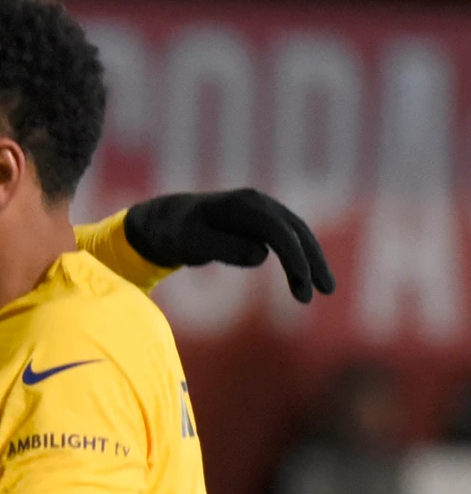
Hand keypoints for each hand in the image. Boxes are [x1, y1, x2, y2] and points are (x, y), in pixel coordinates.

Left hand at [122, 189, 336, 302]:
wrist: (167, 220)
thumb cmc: (177, 232)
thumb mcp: (191, 242)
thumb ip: (223, 247)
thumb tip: (261, 254)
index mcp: (241, 204)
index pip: (278, 230)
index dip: (295, 257)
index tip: (304, 285)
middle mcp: (257, 202)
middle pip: (296, 230)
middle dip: (313, 260)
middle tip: (326, 291)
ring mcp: (263, 210)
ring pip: (297, 235)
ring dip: (311, 262)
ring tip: (322, 291)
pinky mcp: (263, 222)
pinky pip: (288, 240)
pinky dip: (299, 259)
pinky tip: (303, 280)